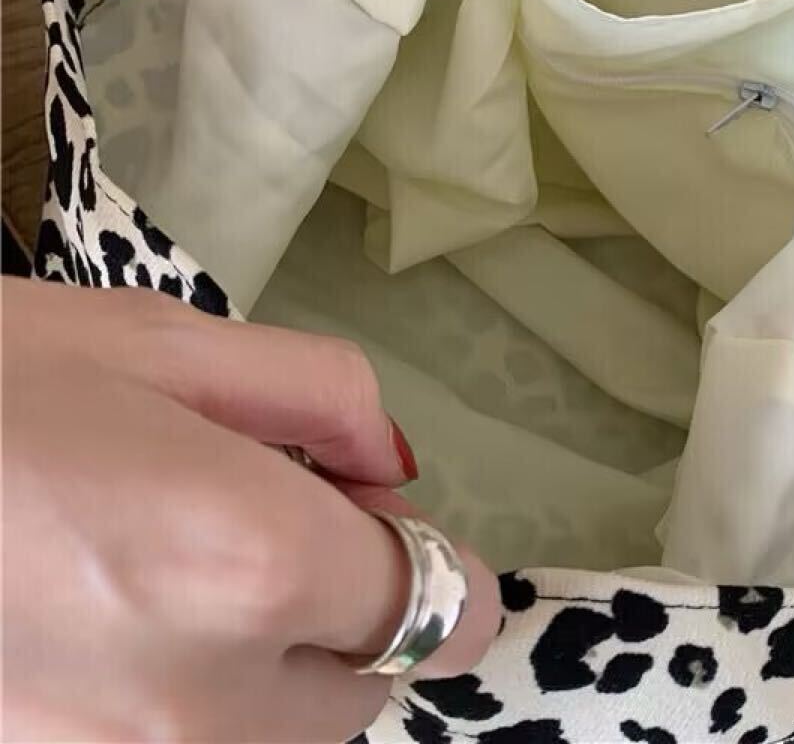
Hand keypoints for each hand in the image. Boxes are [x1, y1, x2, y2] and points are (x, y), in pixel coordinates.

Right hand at [1, 278, 499, 742]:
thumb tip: (390, 468)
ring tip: (165, 577)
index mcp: (247, 562)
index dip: (435, 568)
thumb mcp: (159, 341)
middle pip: (359, 694)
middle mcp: (196, 707)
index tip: (389, 531)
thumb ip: (316, 397)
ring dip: (263, 679)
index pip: (434, 607)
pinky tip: (103, 629)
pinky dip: (177, 710)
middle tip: (260, 527)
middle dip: (343, 618)